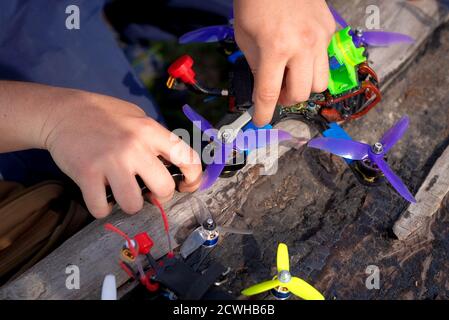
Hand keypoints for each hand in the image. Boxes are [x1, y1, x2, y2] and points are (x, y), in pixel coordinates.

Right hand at [42, 90, 201, 217]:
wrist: (62, 111)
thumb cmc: (103, 114)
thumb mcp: (137, 117)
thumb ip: (156, 139)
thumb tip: (174, 165)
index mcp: (150, 131)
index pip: (188, 158)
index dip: (194, 179)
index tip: (187, 186)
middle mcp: (134, 146)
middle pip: (165, 189)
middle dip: (160, 196)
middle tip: (150, 191)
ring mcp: (110, 162)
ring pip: (134, 205)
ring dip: (130, 205)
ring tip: (123, 194)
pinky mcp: (87, 174)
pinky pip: (102, 209)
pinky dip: (102, 209)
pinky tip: (101, 198)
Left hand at [234, 0, 335, 126]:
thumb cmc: (255, 2)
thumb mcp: (245, 37)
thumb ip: (257, 66)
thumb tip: (264, 89)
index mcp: (275, 48)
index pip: (269, 94)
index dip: (263, 112)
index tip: (261, 120)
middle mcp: (302, 46)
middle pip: (300, 94)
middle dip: (286, 99)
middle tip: (276, 90)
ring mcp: (320, 39)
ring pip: (320, 83)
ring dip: (303, 86)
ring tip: (291, 75)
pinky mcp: (330, 31)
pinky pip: (325, 61)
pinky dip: (312, 65)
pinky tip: (300, 53)